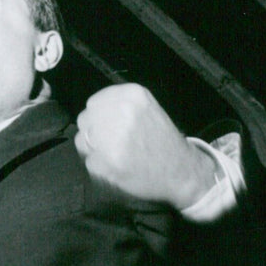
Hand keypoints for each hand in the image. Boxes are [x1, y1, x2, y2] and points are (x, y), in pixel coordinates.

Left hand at [75, 84, 217, 210]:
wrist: (183, 170)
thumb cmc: (163, 139)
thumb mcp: (145, 108)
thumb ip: (118, 106)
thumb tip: (91, 113)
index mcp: (132, 95)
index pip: (94, 103)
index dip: (97, 117)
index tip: (106, 126)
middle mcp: (121, 112)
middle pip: (85, 120)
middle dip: (93, 132)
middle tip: (109, 143)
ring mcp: (113, 138)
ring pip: (82, 141)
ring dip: (93, 149)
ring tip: (114, 155)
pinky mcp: (108, 162)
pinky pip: (90, 162)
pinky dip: (99, 167)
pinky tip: (117, 167)